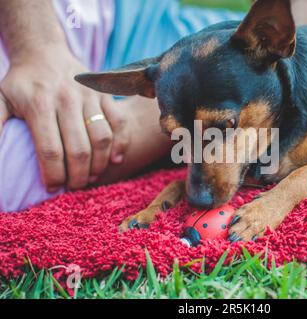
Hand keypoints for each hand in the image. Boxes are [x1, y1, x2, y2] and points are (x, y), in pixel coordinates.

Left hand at [0, 44, 128, 191]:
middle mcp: (67, 99)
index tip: (52, 188)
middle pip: (79, 149)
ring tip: (91, 177)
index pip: (50, 150)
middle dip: (78, 176)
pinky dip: (120, 143)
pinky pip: (119, 123)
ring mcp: (89, 96)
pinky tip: (114, 160)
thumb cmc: (22, 83)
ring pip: (102, 138)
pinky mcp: (104, 95)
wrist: (44, 52)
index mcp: (39, 104)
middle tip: (74, 187)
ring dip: (99, 164)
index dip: (53, 175)